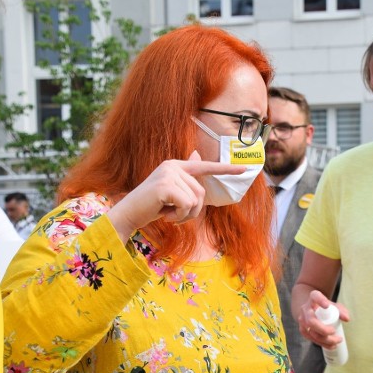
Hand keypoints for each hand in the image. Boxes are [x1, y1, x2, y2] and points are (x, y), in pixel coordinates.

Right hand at [106, 151, 246, 241]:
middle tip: (174, 215)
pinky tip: (164, 215)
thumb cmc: (151, 206)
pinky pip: (187, 205)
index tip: (244, 169)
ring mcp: (169, 174)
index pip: (204, 166)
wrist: (128, 214)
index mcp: (176, 166)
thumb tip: (197, 155)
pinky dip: (179, 216)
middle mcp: (173, 166)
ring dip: (185, 215)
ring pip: (195, 201)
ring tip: (168, 214)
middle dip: (192, 211)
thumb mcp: (171, 192)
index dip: (225, 169)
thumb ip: (186, 179)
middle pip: (202, 193)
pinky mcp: (165, 186)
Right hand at [297, 289, 349, 348]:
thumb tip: (347, 319)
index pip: (315, 296)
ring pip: (311, 332)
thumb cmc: (325, 306)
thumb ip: (341, 310)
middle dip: (323, 329)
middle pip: (311, 321)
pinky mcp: (303, 330)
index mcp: (313, 297)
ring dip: (324, 339)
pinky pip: (311, 338)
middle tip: (334, 332)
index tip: (327, 305)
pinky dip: (322, 344)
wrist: (311, 309)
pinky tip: (331, 346)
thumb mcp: (333, 305)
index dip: (320, 300)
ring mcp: (302, 320)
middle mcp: (305, 309)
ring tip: (337, 341)